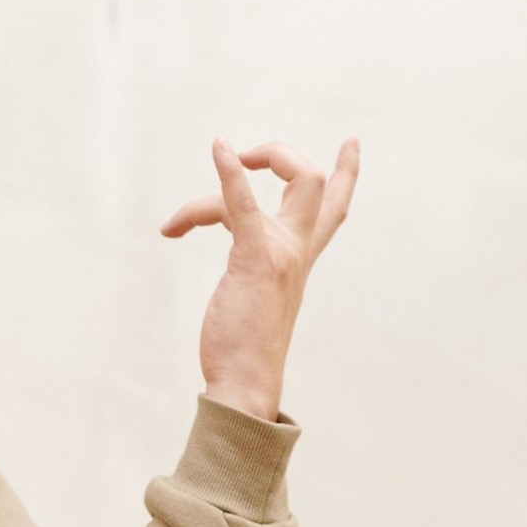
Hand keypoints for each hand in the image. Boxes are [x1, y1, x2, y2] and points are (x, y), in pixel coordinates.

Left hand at [162, 137, 359, 420]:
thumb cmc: (243, 352)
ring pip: (272, 184)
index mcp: (301, 260)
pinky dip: (231, 173)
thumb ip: (255, 276)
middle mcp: (298, 250)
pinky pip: (244, 204)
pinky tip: (219, 148)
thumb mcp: (255, 300)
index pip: (335, 209)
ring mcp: (282, 252)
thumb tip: (238, 282)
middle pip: (315, 182)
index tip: (351, 143)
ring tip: (176, 224)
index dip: (347, 173)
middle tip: (243, 155)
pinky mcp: (256, 258)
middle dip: (280, 155)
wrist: (246, 383)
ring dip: (225, 180)